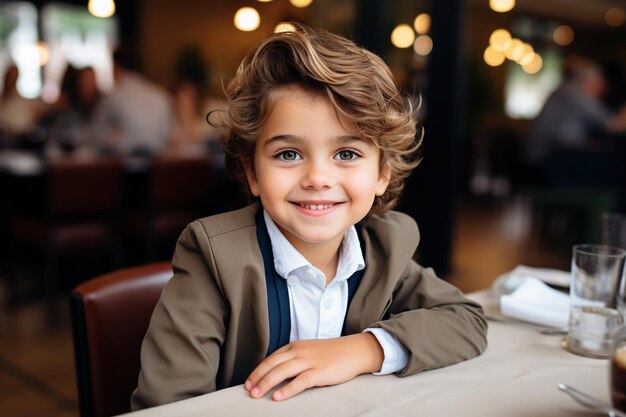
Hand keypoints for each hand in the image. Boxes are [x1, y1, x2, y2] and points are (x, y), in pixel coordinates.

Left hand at [244, 333, 383, 400]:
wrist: (353, 350)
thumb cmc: (331, 353)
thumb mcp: (308, 351)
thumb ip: (293, 359)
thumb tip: (276, 373)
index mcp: (295, 346)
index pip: (271, 358)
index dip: (258, 370)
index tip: (249, 382)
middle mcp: (299, 352)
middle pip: (273, 364)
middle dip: (258, 377)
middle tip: (248, 390)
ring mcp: (309, 361)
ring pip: (282, 371)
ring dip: (267, 383)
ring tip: (257, 394)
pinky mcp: (320, 372)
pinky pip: (300, 381)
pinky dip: (287, 389)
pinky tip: (278, 397)